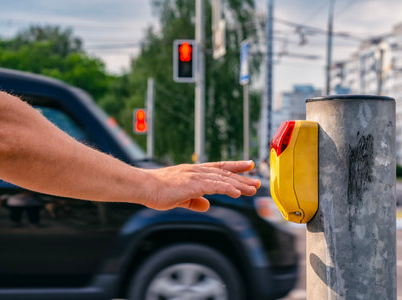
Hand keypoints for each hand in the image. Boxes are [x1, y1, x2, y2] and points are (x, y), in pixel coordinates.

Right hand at [143, 160, 260, 211]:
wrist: (144, 186)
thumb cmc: (158, 191)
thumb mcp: (180, 197)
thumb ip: (194, 201)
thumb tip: (206, 205)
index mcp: (194, 172)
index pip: (219, 167)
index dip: (235, 167)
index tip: (248, 165)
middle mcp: (197, 171)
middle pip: (225, 173)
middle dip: (243, 178)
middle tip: (257, 181)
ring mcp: (195, 176)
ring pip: (223, 179)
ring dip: (239, 184)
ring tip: (253, 189)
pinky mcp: (193, 184)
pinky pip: (214, 186)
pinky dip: (227, 189)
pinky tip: (237, 193)